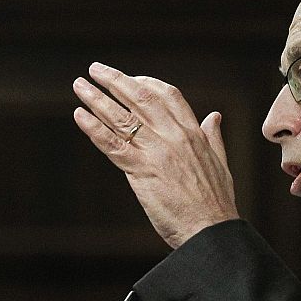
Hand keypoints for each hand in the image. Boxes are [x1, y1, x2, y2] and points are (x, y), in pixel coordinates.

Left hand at [73, 62, 238, 248]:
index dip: (146, 82)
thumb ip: (213, 137)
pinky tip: (79, 115)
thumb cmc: (216, 203)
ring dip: (96, 98)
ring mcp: (156, 151)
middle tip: (95, 70)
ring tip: (80, 86)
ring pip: (121, 117)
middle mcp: (173, 136)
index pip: (167, 95)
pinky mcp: (141, 170)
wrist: (211, 230)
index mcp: (193, 133)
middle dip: (115, 80)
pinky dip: (93, 128)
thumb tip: (214, 116)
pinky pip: (111, 143)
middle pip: (140, 97)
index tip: (130, 78)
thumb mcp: (221, 163)